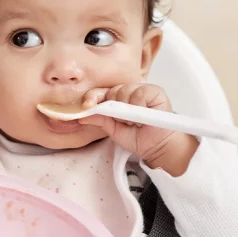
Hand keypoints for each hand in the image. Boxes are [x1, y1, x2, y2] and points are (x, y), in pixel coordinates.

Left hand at [80, 84, 198, 175]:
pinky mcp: (155, 91)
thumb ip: (99, 119)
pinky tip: (143, 114)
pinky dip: (138, 105)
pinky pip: (139, 93)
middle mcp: (129, 92)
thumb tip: (81, 115)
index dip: (93, 97)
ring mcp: (142, 89)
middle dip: (113, 108)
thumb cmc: (138, 138)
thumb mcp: (113, 130)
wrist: (157, 147)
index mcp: (118, 99)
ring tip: (134, 121)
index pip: (101, 92)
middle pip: (112, 91)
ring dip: (126, 110)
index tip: (86, 105)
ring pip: (123, 91)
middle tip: (123, 122)